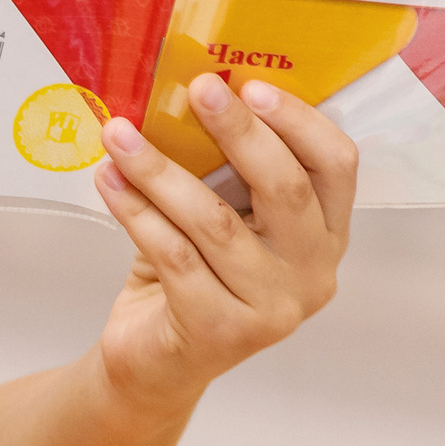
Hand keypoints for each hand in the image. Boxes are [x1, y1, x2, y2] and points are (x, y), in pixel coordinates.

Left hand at [89, 72, 356, 411]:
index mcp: (326, 236)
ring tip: (119, 133)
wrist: (153, 362)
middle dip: (238, 131)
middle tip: (196, 89)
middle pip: (285, 188)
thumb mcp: (221, 215)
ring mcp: (272, 309)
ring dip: (160, 168)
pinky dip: (135, 211)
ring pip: (215, 221)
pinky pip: (174, 255)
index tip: (250, 83)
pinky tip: (108, 179)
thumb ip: (226, 169)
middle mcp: (312, 275)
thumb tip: (196, 91)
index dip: (299, 120)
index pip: (336, 166)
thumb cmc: (190, 275)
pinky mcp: (220, 331)